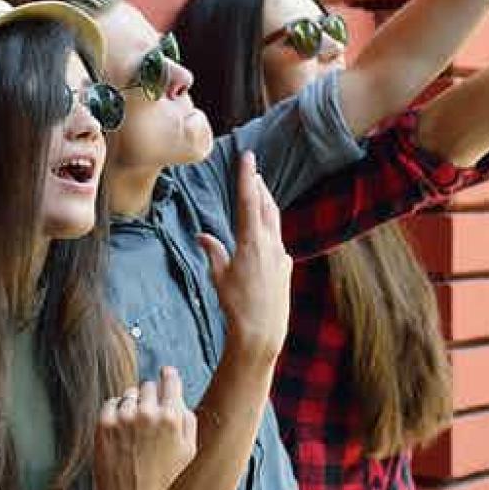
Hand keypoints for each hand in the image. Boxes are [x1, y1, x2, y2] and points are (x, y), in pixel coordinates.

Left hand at [93, 367, 197, 489]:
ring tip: (133, 431)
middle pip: (147, 386)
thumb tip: (179, 394)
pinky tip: (120, 431)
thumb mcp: (187, 450)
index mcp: (171, 417)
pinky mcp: (104, 423)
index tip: (164, 373)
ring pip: (128, 394)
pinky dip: (114, 412)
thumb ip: (188, 419)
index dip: (167, 375)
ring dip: (131, 406)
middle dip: (148, 398)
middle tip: (147, 419)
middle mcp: (148, 413)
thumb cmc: (161, 475)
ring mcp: (124, 417)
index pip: (169, 378)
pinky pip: (111, 402)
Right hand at [197, 152, 290, 363]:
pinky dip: (270, 231)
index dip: (246, 176)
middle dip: (259, 187)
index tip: (248, 157)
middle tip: (253, 171)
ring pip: (275, 222)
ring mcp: (281, 255)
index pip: (249, 200)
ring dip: (267, 205)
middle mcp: (271, 244)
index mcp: (251, 241)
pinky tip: (264, 234)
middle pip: (267, 206)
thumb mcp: (218, 276)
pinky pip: (277, 242)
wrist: (262, 332)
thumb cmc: (236, 305)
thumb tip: (202, 236)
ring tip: (261, 193)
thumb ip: (213, 251)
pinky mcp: (286, 268)